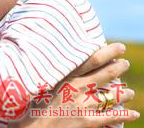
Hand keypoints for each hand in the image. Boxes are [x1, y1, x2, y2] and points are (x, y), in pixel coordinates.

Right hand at [11, 43, 139, 127]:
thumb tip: (64, 64)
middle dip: (118, 67)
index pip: (92, 60)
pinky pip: (111, 117)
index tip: (118, 46)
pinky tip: (134, 114)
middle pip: (105, 74)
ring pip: (111, 96)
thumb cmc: (33, 104)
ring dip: (123, 93)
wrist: (33, 127)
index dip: (108, 52)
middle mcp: (77, 88)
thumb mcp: (42, 83)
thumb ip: (55, 74)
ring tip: (130, 92)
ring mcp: (83, 105)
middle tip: (125, 63)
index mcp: (66, 76)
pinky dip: (125, 116)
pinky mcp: (87, 121)